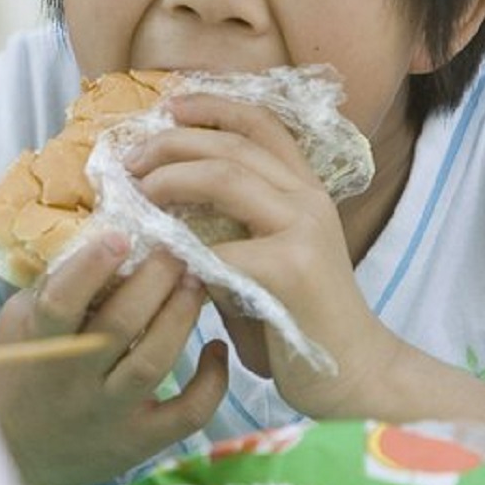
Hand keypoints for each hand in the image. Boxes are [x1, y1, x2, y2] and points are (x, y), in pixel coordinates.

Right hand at [0, 233, 228, 484]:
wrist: (13, 450)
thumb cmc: (22, 370)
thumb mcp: (20, 322)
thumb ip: (54, 285)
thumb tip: (102, 232)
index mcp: (40, 347)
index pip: (61, 303)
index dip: (90, 267)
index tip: (119, 236)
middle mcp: (74, 383)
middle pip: (120, 326)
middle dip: (154, 281)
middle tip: (175, 251)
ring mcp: (109, 415)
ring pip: (154, 362)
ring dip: (181, 316)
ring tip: (197, 283)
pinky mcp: (139, 442)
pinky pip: (187, 414)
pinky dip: (212, 381)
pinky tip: (216, 347)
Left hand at [126, 93, 400, 416]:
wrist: (353, 378)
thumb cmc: (297, 322)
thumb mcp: (264, 259)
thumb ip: (228, 228)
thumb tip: (160, 205)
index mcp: (304, 192)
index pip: (262, 125)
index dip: (214, 106)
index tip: (170, 106)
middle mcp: (309, 201)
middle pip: (233, 144)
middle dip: (172, 143)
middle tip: (130, 157)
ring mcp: (304, 231)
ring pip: (227, 177)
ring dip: (171, 177)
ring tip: (137, 190)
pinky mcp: (292, 270)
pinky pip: (220, 246)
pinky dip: (181, 248)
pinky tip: (158, 258)